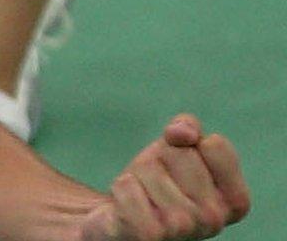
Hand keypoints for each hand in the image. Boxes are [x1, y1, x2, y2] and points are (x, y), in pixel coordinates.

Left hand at [80, 116, 250, 239]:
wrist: (123, 220)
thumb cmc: (157, 183)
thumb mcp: (176, 149)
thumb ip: (187, 128)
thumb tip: (181, 133)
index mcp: (236, 200)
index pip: (216, 144)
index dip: (189, 145)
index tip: (180, 166)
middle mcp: (215, 219)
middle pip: (179, 153)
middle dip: (160, 160)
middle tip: (157, 184)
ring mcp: (184, 229)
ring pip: (149, 168)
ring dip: (138, 176)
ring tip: (144, 197)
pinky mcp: (149, 234)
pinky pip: (127, 186)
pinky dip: (120, 189)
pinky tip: (127, 207)